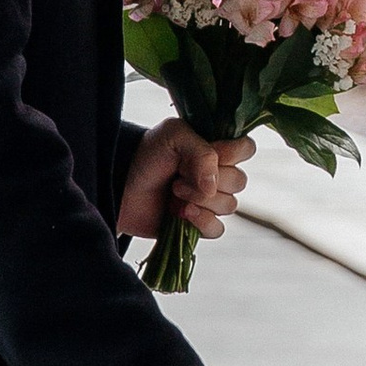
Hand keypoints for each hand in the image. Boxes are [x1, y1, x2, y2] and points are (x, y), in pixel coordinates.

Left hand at [119, 121, 251, 245]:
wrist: (119, 185)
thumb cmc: (145, 155)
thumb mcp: (173, 136)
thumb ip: (201, 152)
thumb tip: (213, 185)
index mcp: (215, 148)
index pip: (246, 149)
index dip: (233, 154)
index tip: (212, 153)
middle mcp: (216, 175)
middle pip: (240, 181)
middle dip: (210, 181)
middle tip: (178, 177)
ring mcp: (208, 201)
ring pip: (230, 206)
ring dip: (201, 201)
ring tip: (174, 193)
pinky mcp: (197, 224)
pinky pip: (218, 229)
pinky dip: (202, 222)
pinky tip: (181, 214)